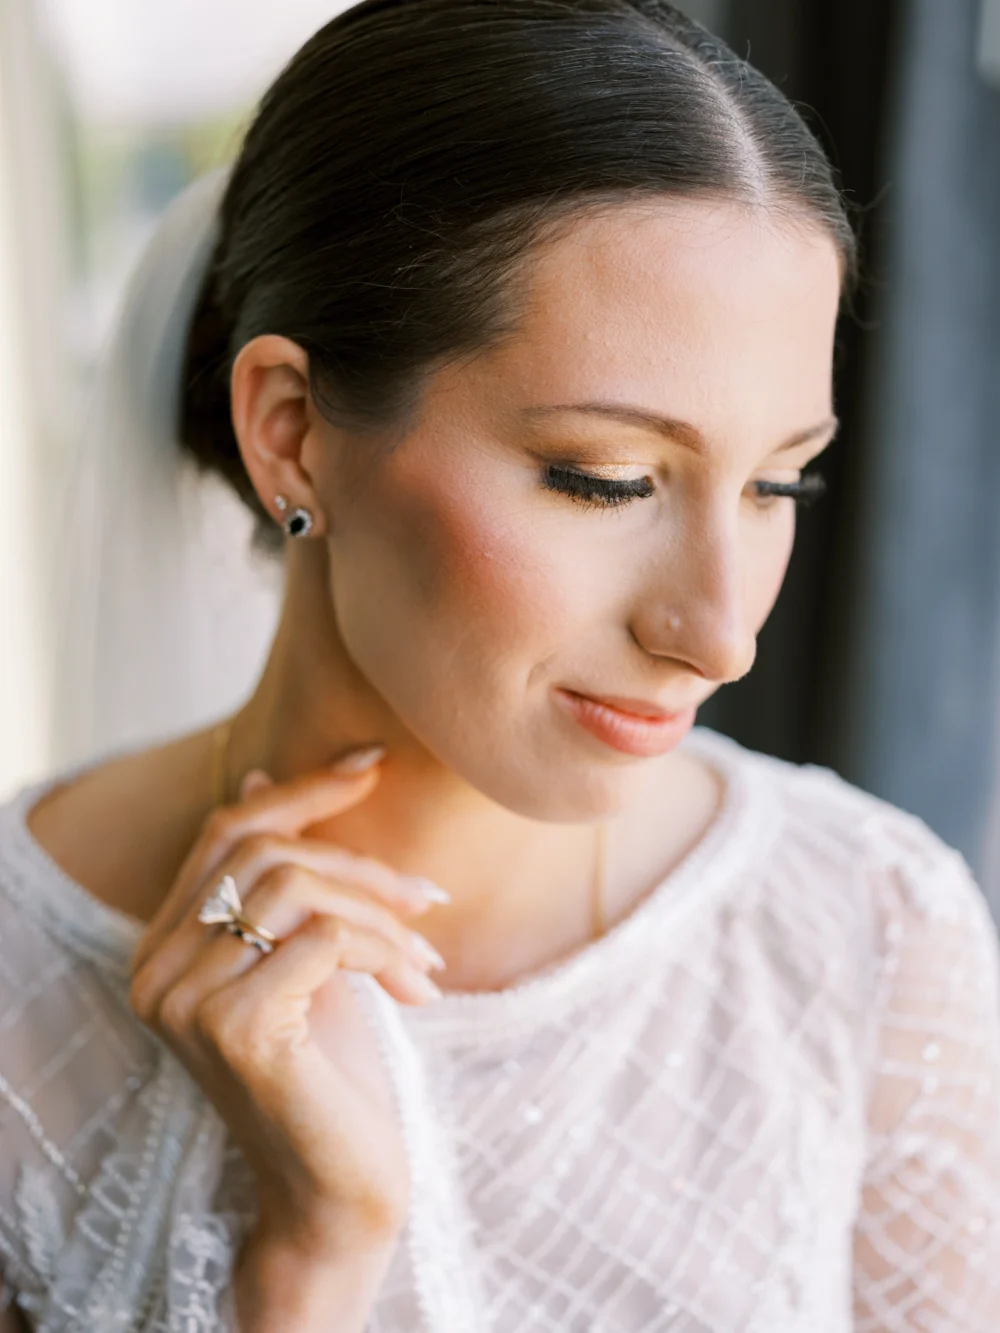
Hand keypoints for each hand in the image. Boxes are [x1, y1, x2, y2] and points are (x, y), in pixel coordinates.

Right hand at [128, 746, 447, 1250]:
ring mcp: (184, 998)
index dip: (301, 789)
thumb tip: (258, 774)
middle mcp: (155, 968)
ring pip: (295, 887)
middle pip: (262, 848)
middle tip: (429, 900)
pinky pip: (322, 938)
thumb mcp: (306, 955)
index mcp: (165, 945)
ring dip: (381, 915)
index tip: (374, 763)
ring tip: (426, 961)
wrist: (340, 1186)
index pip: (226, 830)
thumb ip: (279, 879)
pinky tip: (415, 993)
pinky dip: (383, 952)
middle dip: (361, 862)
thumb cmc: (331, 1068)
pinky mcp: (233, 1026)